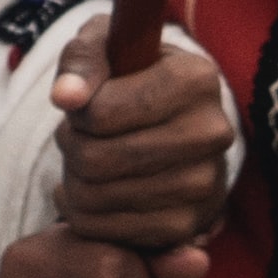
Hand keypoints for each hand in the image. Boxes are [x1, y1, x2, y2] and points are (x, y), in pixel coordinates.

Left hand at [52, 18, 236, 275]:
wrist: (176, 123)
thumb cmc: (132, 76)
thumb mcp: (106, 46)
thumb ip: (82, 60)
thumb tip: (66, 97)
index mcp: (197, 79)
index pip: (102, 112)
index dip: (77, 112)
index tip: (84, 106)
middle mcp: (211, 133)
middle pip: (96, 158)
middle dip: (71, 146)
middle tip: (76, 137)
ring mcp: (204, 185)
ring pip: (96, 197)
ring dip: (73, 179)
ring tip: (85, 160)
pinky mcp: (187, 226)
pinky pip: (105, 231)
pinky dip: (84, 213)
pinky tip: (92, 191)